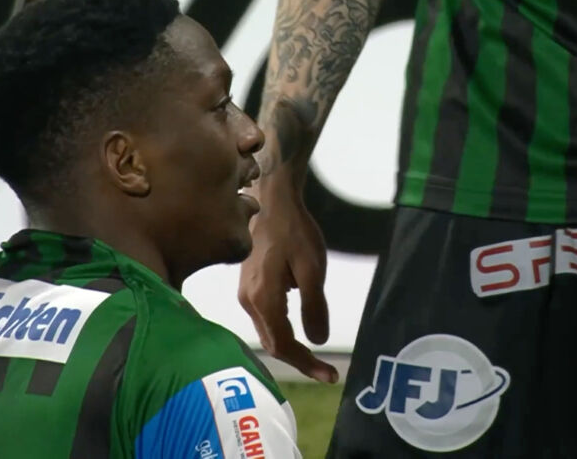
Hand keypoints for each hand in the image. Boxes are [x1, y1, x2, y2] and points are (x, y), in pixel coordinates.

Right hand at [239, 182, 338, 383]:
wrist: (271, 200)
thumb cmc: (294, 231)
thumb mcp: (313, 269)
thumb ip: (314, 307)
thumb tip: (317, 340)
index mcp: (264, 299)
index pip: (284, 345)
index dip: (307, 364)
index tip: (330, 376)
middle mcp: (249, 301)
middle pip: (273, 344)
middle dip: (300, 361)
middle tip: (326, 372)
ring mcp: (246, 293)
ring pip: (268, 332)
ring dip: (291, 347)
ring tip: (315, 357)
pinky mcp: (248, 285)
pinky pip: (265, 318)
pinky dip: (282, 330)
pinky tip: (298, 328)